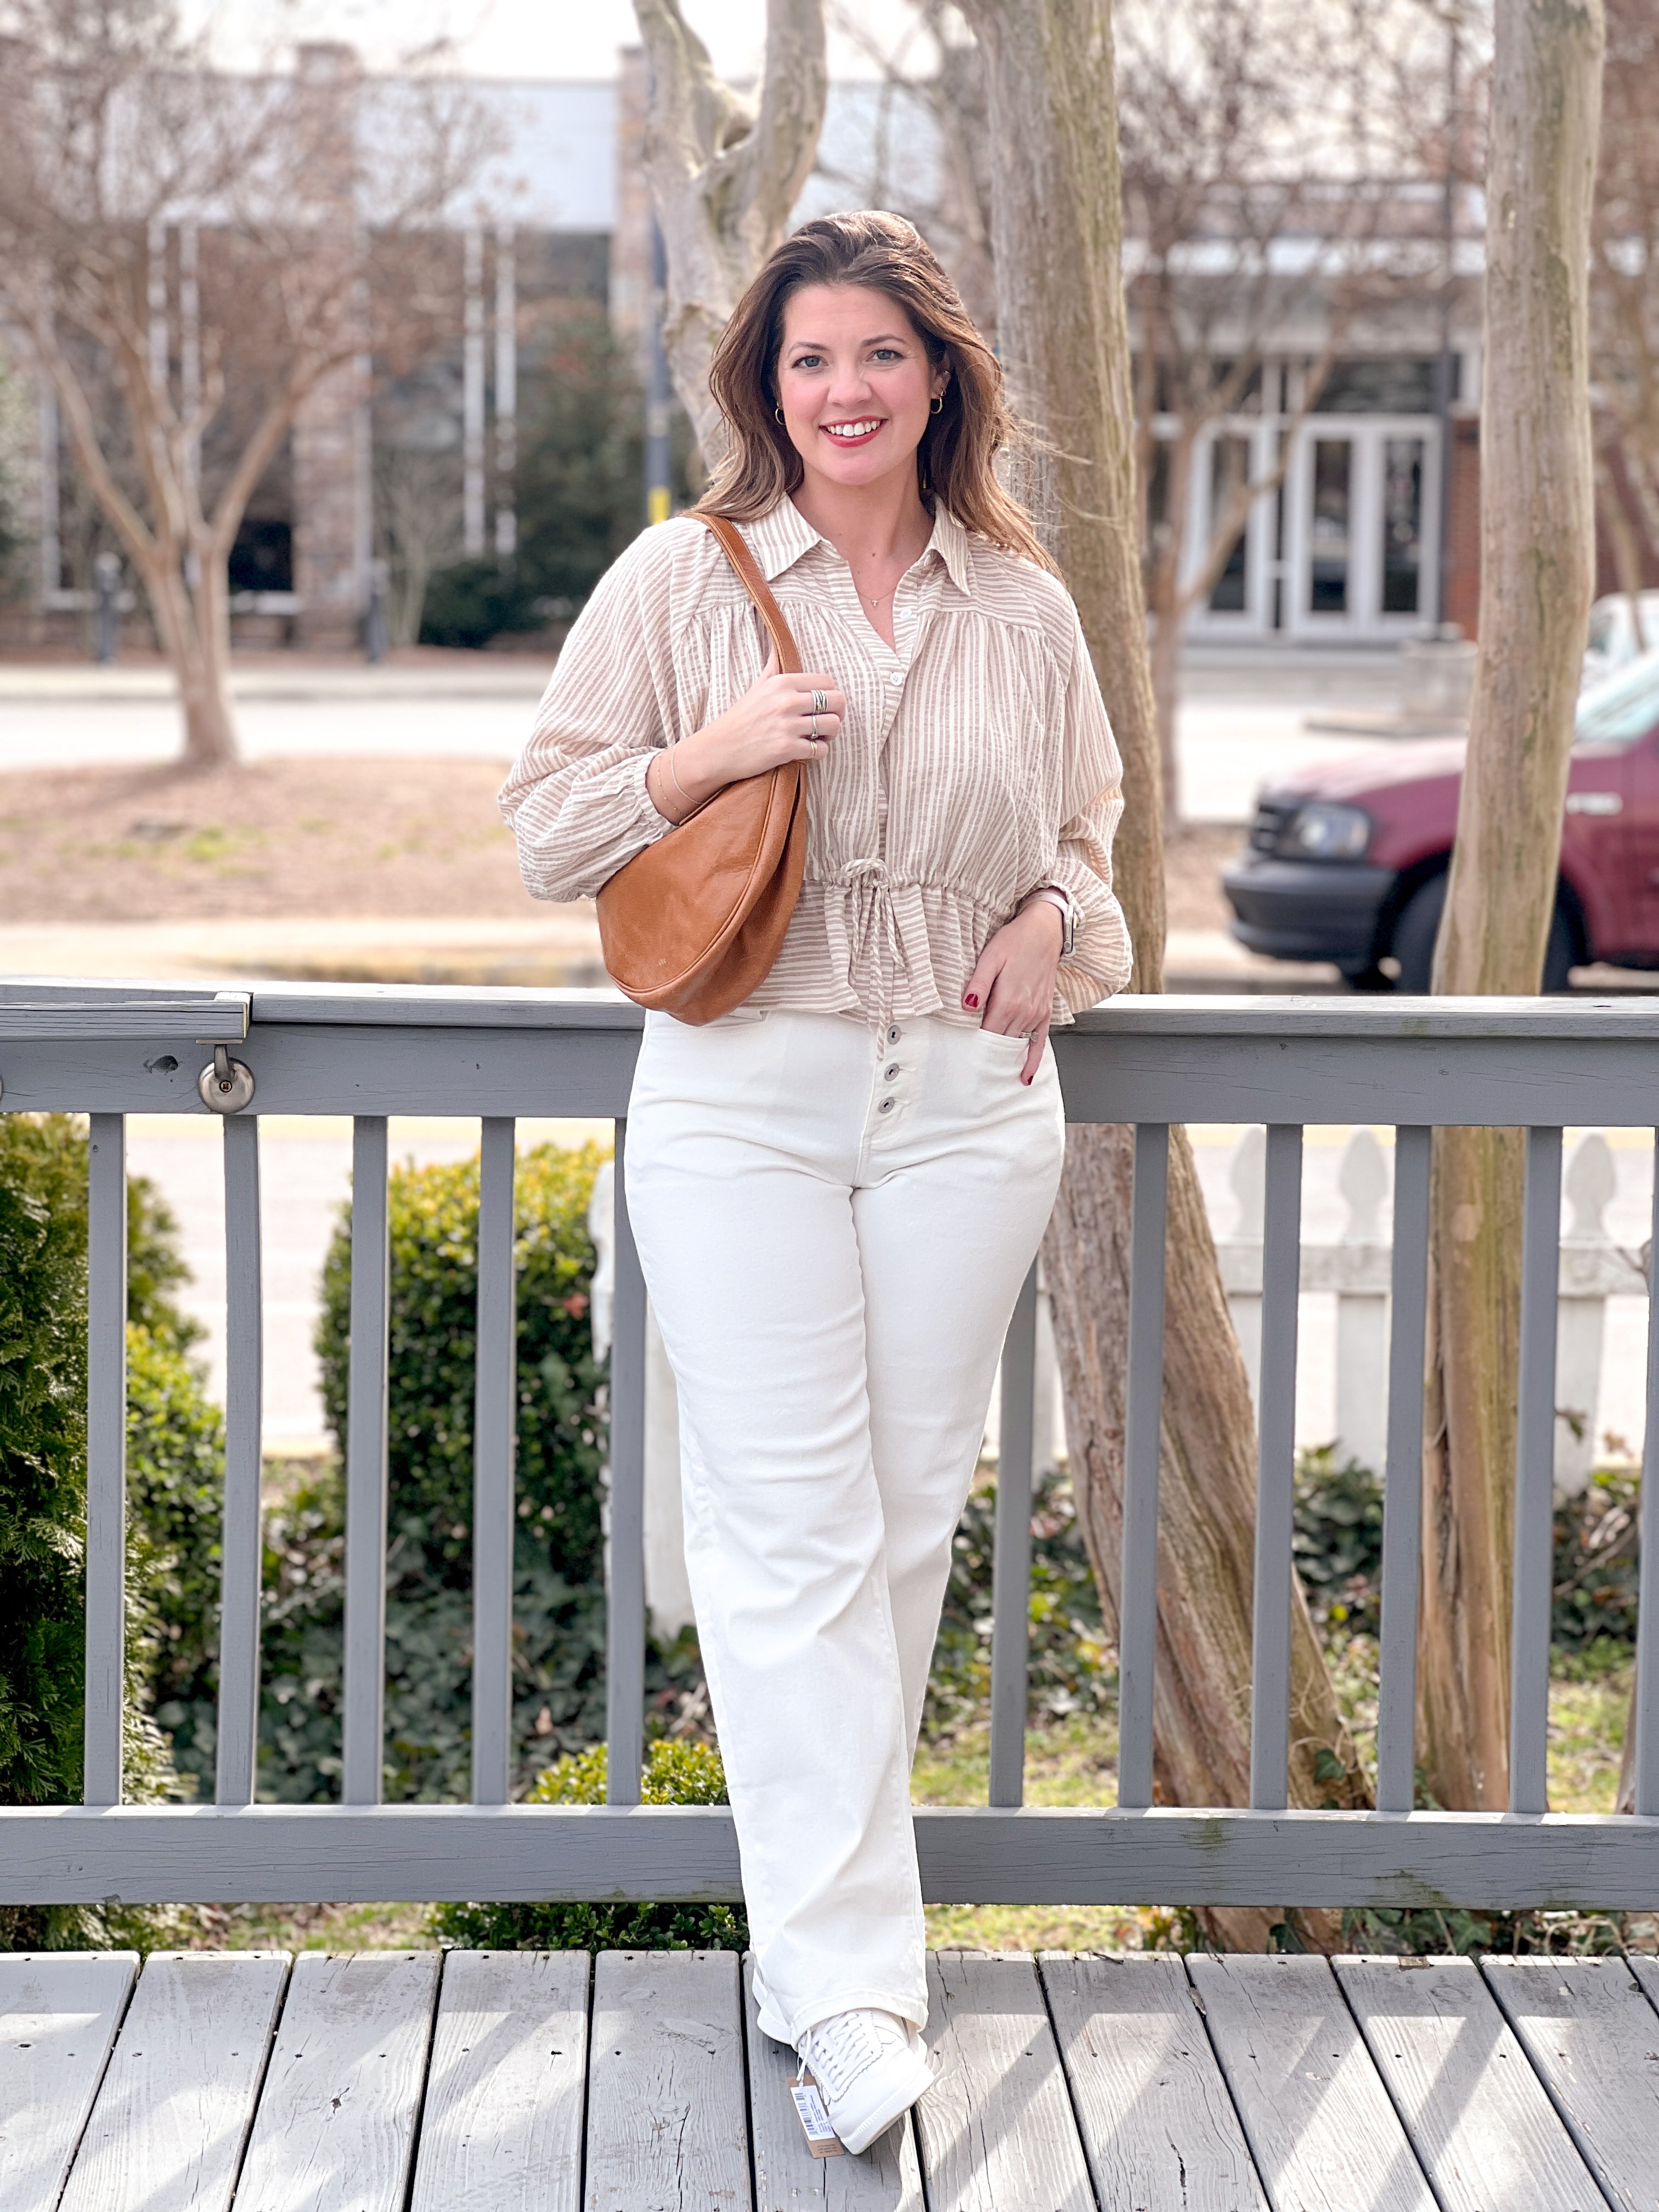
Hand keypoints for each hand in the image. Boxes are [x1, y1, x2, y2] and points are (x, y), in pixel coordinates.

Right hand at [647, 648, 844, 820]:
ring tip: (819, 737)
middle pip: (837, 701)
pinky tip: (808, 750)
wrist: (718, 749)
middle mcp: (787, 701)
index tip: (823, 705)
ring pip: (833, 725)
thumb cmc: (740, 718)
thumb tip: (777, 644)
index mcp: (782, 682)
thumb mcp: (757, 686)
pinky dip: (819, 752)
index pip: (827, 681)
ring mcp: (788, 725)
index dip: (831, 694)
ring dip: (831, 734)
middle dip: (837, 713)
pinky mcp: (787, 749)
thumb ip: (773, 666)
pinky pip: (822, 750)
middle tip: (826, 722)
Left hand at [963, 899, 1063, 1084]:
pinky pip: (1041, 1042)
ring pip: (1017, 1045)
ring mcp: (1037, 1014)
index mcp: (1007, 1001)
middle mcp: (1025, 1012)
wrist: (1045, 931)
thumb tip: (967, 1006)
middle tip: (970, 1077)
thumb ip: (978, 984)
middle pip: (1000, 1043)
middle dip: (985, 1057)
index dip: (973, 1049)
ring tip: (989, 1079)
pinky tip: (1025, 1075)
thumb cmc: (1015, 941)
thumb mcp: (991, 957)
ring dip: (1004, 1060)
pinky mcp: (1046, 1012)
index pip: (986, 1034)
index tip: (961, 1063)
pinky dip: (1033, 1060)